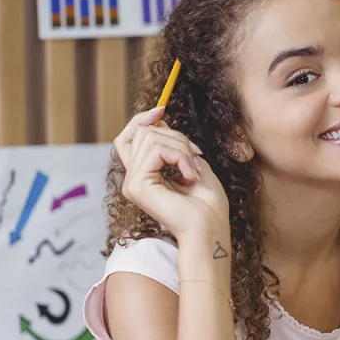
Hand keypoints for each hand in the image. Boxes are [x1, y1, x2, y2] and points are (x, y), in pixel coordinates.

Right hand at [114, 106, 229, 241]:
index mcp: (145, 175)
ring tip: (194, 170)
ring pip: (150, 138)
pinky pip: (156, 151)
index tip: (161, 109)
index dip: (141, 120)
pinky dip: (180, 157)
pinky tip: (191, 176)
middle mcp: (133, 179)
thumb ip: (174, 145)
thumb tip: (159, 118)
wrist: (211, 229)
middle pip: (143, 133)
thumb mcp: (193, 164)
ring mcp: (132, 183)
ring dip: (181, 148)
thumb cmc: (208, 204)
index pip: (129, 137)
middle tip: (196, 157)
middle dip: (176, 136)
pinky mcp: (137, 186)